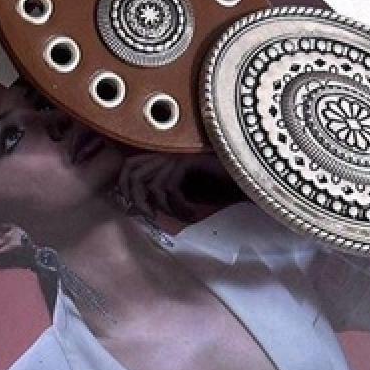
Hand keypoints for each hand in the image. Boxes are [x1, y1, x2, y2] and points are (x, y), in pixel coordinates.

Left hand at [116, 152, 237, 228]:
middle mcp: (167, 152)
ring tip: (184, 217)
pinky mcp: (189, 161)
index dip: (123, 186)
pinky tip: (194, 214)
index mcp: (162, 157)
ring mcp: (178, 154)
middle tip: (152, 218)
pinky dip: (180, 207)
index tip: (133, 208)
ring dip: (168, 209)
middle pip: (133, 174)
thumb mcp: (181, 195)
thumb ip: (158, 198)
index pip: (128, 165)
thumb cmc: (215, 190)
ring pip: (154, 186)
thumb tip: (132, 209)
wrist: (246, 182)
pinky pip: (170, 189)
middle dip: (138, 200)